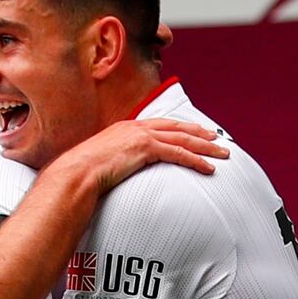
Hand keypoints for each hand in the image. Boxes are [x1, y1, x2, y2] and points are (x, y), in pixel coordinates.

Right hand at [50, 118, 229, 192]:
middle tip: (217, 139)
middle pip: (176, 127)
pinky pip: (178, 153)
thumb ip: (116, 162)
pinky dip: (196, 160)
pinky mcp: (145, 147)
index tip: (195, 133)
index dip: (181, 128)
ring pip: (182, 138)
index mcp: (125, 128)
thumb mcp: (102, 162)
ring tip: (222, 154)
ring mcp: (140, 135)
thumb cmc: (83, 173)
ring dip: (205, 147)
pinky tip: (208, 167)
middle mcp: (135, 127)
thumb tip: (118, 172)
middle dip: (199, 133)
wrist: (76, 173)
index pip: (160, 125)